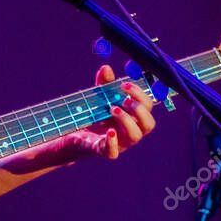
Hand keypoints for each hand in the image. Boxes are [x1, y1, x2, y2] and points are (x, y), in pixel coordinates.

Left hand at [0, 64, 155, 173]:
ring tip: (112, 109)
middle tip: (123, 99)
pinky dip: (113, 142)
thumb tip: (106, 68)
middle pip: (148, 124)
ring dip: (127, 121)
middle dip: (139, 109)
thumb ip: (103, 83)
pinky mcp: (103, 151)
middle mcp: (130, 131)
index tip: (125, 84)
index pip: (148, 107)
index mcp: (133, 117)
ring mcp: (119, 143)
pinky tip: (109, 131)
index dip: (141, 95)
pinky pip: (113, 152)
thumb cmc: (92, 114)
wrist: (71, 133)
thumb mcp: (98, 96)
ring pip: (135, 136)